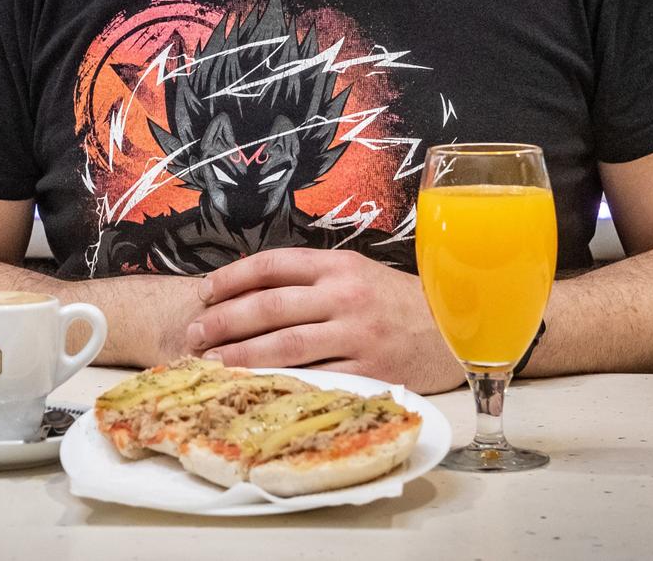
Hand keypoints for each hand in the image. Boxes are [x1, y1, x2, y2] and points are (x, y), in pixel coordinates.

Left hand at [185, 249, 466, 394]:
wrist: (459, 329)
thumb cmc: (400, 303)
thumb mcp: (359, 274)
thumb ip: (313, 279)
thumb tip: (253, 291)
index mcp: (339, 266)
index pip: (272, 264)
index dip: (232, 278)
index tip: (204, 292)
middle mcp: (345, 296)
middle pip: (269, 307)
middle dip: (224, 321)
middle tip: (193, 335)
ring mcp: (357, 335)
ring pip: (285, 345)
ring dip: (241, 356)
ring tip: (211, 364)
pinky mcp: (370, 372)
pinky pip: (315, 379)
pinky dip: (281, 384)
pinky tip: (257, 389)